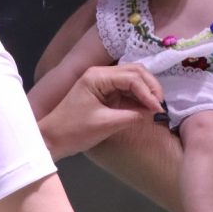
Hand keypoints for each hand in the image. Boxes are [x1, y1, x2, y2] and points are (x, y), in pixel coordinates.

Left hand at [39, 64, 164, 160]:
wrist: (52, 139)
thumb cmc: (74, 131)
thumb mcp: (105, 124)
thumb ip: (131, 116)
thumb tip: (153, 112)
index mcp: (98, 77)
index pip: (131, 77)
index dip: (148, 92)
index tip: (158, 109)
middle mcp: (101, 74)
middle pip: (135, 72)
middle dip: (151, 87)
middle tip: (160, 106)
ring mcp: (103, 82)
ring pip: (133, 79)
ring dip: (146, 92)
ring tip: (156, 108)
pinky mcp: (105, 93)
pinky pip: (127, 90)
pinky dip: (139, 98)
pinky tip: (146, 109)